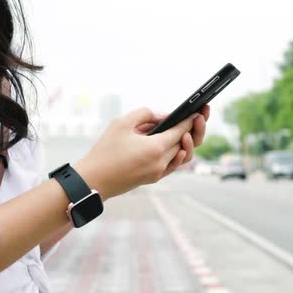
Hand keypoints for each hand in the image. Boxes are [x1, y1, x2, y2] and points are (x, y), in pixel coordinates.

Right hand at [74, 105, 209, 199]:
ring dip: (186, 142)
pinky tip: (177, 145)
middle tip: (198, 116)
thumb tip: (162, 117)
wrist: (93, 181)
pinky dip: (177, 154)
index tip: (199, 111)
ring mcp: (158, 173)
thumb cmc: (104, 151)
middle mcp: (161, 163)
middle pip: (185, 143)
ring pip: (181, 156)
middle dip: (193, 129)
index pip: (181, 131)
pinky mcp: (152, 179)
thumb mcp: (121, 123)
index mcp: (156, 148)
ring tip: (184, 130)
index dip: (191, 120)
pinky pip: (172, 165)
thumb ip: (144, 114)